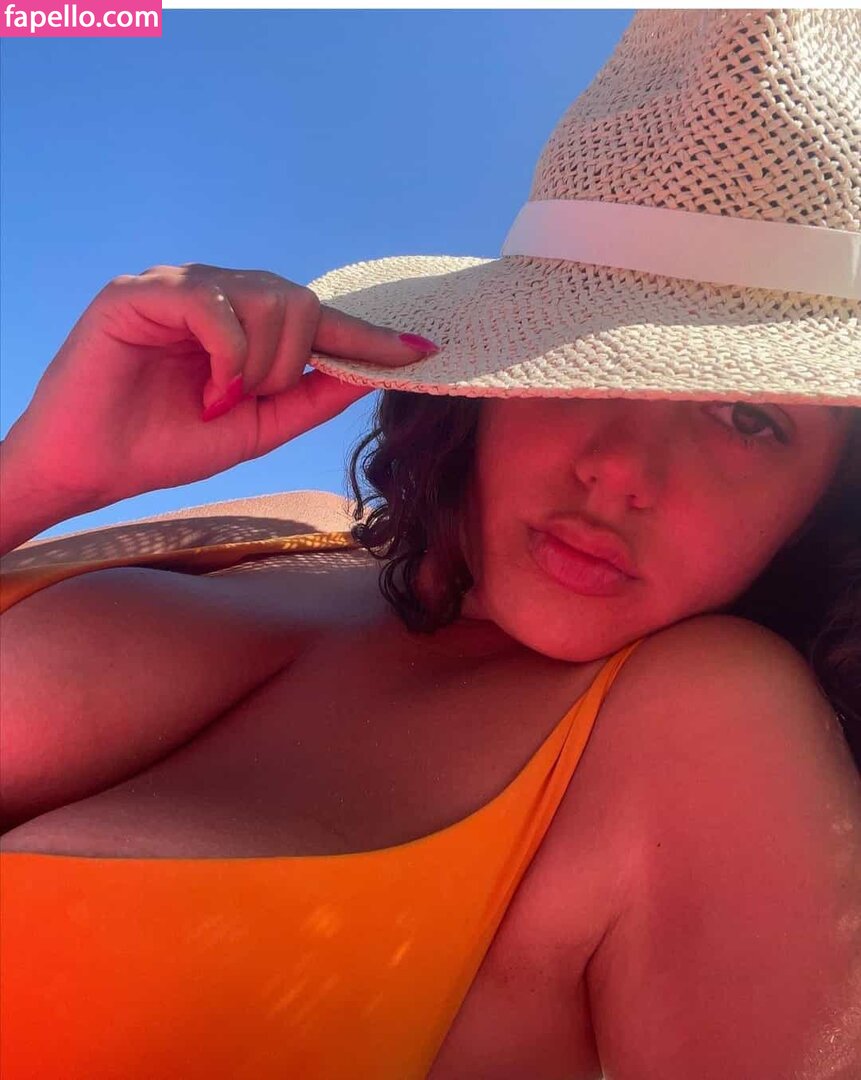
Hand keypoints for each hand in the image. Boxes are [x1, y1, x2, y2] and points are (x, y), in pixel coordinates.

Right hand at [2, 263, 435, 510]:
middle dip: (293, 363)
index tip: (422, 350)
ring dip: (259, 364)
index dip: (368, 335)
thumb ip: (311, 397)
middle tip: (249, 400)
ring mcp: (178, 286)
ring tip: (218, 399)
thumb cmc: (165, 445)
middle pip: (302, 301)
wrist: (89, 470)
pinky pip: (217, 305)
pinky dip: (227, 356)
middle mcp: (216, 294)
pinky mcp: (140, 291)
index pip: (319, 317)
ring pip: (268, 298)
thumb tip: (371, 372)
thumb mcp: (257, 427)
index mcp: (243, 324)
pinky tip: (206, 391)